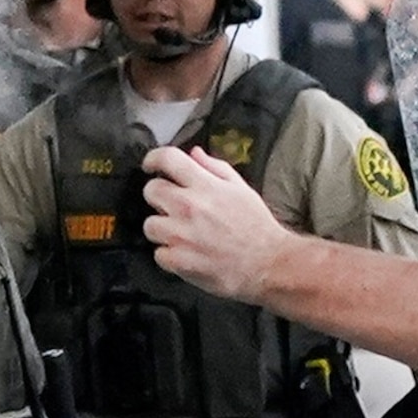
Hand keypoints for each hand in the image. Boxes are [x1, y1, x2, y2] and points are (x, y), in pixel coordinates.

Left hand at [140, 145, 295, 305]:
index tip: (150, 165)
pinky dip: (170, 254)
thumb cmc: (256, 226)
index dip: (154, 158)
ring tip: (184, 233)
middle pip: (151, 190)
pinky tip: (187, 253)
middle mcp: (189, 206)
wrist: (268, 263)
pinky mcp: (178, 260)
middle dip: (159, 196)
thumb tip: (193, 153)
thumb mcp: (241, 189)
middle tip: (174, 206)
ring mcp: (181, 234)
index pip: (168, 159)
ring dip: (163, 228)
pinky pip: (158, 253)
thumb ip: (215, 168)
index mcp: (206, 186)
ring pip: (150, 224)